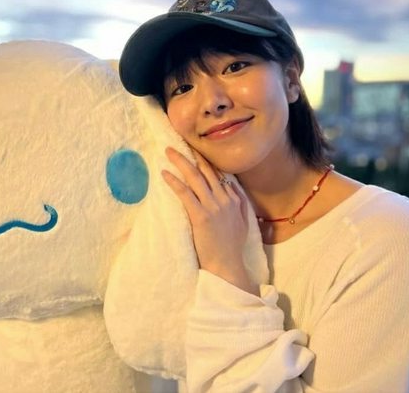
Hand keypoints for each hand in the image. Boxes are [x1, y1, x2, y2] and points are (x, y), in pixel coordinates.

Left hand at [162, 147, 257, 294]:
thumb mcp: (244, 223)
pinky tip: (165, 174)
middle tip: (179, 143)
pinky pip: (185, 193)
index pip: (218, 174)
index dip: (205, 160)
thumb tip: (233, 189)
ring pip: (195, 177)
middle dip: (192, 154)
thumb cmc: (232, 248)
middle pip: (206, 170)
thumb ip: (241, 204)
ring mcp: (213, 206)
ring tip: (168, 152)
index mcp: (234, 199)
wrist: (227, 265)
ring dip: (181, 162)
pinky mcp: (200, 215)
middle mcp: (224, 199)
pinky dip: (174, 181)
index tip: (195, 150)